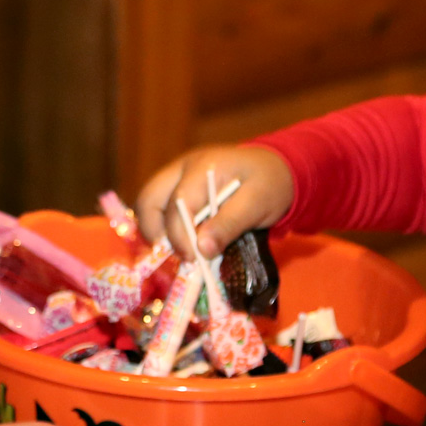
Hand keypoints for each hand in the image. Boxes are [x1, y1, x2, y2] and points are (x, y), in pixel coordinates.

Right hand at [134, 145, 294, 260]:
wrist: (276, 169)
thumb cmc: (269, 184)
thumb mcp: (258, 204)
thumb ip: (230, 224)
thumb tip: (201, 249)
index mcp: (203, 166)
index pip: (179, 202)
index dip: (181, 234)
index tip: (193, 259)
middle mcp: (182, 168)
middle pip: (150, 198)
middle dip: (156, 232)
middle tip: (179, 256)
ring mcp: (177, 176)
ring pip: (149, 203)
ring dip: (156, 231)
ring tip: (178, 253)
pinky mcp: (177, 188)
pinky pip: (159, 208)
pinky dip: (164, 229)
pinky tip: (181, 245)